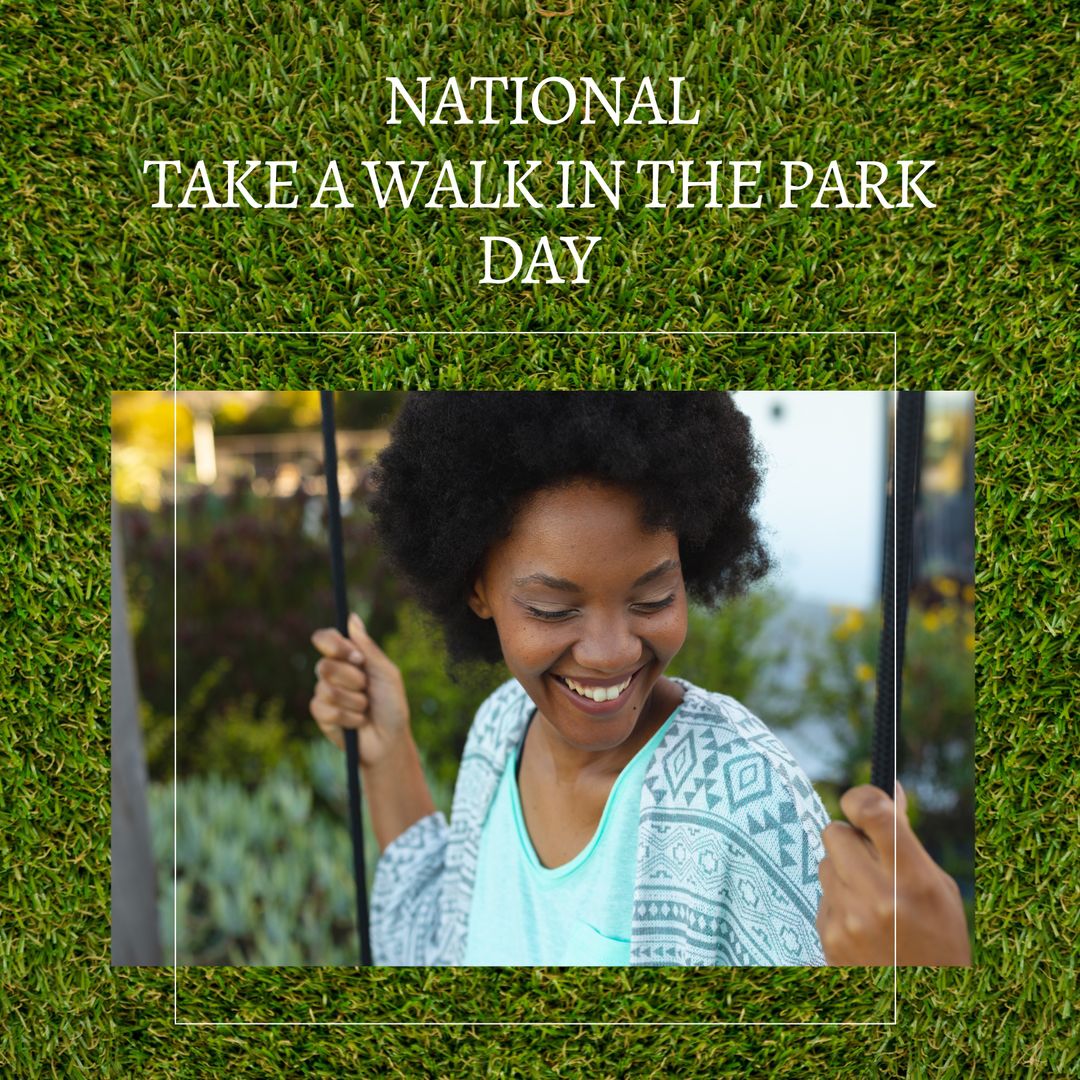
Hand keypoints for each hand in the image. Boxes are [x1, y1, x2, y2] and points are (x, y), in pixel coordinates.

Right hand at [310, 612, 410, 767]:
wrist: (389, 741)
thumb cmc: (392, 705)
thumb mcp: (386, 673)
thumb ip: (368, 648)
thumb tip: (352, 618)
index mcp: (348, 658)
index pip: (325, 639)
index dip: (334, 645)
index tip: (355, 658)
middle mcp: (333, 672)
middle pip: (324, 665)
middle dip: (352, 680)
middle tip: (367, 689)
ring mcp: (324, 693)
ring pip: (327, 689)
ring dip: (355, 701)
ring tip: (365, 709)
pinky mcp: (321, 715)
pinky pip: (327, 710)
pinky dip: (349, 717)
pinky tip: (357, 722)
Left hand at [816, 781, 970, 965]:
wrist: (925, 1012)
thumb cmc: (939, 940)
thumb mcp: (937, 888)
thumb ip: (906, 840)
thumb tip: (889, 787)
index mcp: (913, 879)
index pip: (873, 812)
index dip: (861, 797)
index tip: (863, 802)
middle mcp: (877, 897)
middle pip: (835, 832)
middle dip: (851, 838)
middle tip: (871, 857)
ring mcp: (848, 919)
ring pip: (825, 863)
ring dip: (843, 872)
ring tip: (872, 900)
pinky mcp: (828, 937)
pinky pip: (822, 897)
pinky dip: (838, 903)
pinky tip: (863, 926)